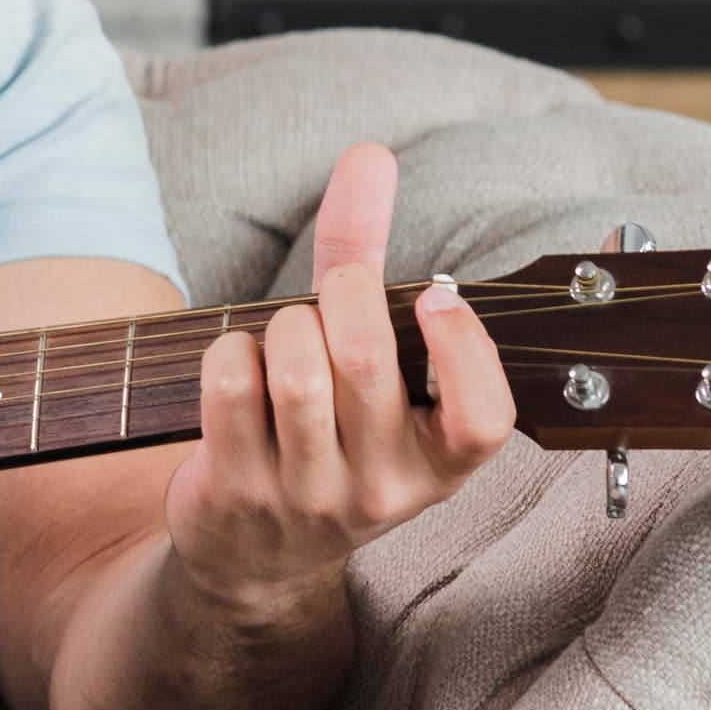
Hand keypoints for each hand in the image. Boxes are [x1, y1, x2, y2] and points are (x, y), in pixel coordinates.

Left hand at [164, 140, 516, 621]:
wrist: (253, 554)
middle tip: (333, 288)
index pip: (482, 418)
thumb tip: (369, 154)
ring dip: (281, 325)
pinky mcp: (237, 492)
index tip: (436, 297)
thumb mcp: (374, 370)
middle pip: (364, 360)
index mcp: (440, 464)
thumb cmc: (327, 435)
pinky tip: (239, 364)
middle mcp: (384, 488)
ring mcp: (308, 496)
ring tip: (283, 332)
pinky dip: (228, 352)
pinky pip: (229, 389)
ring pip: (294, 371)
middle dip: (341, 295)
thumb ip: (370, 258)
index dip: (464, 348)